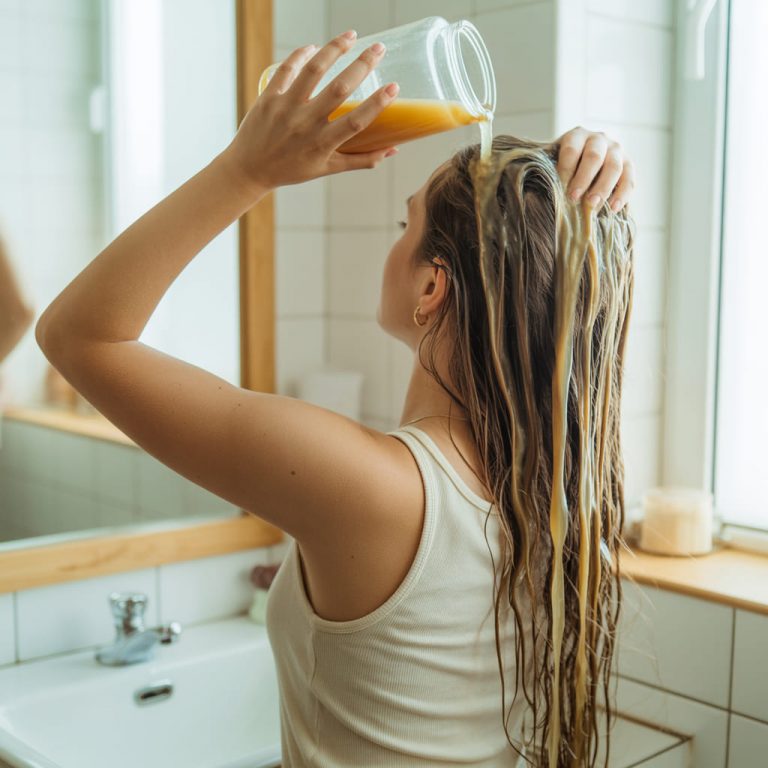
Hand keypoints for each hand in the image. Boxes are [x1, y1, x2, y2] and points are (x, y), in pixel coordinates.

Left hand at [223, 30, 399, 190]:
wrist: (250, 169)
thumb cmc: (292, 169)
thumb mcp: (327, 169)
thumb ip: (361, 160)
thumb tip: (392, 150)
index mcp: (322, 145)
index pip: (356, 122)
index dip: (377, 104)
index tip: (393, 87)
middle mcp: (305, 125)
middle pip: (339, 89)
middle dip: (362, 65)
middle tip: (379, 48)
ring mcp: (285, 108)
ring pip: (313, 71)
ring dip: (334, 49)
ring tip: (351, 36)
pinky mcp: (268, 97)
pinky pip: (287, 68)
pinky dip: (302, 54)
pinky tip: (315, 47)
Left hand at [553, 127, 634, 211]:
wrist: (583, 166)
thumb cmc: (564, 168)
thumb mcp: (553, 163)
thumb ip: (549, 172)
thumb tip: (537, 193)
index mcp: (577, 135)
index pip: (572, 149)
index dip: (566, 169)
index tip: (560, 189)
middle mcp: (599, 139)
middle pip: (594, 157)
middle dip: (583, 179)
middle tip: (574, 198)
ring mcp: (616, 150)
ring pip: (614, 167)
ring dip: (603, 188)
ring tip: (592, 206)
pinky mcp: (628, 165)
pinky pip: (629, 179)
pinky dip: (623, 194)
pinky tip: (613, 209)